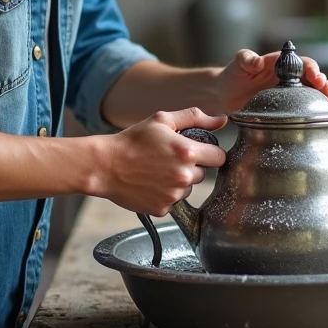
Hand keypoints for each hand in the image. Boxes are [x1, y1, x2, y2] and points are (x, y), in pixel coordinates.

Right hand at [94, 108, 227, 216]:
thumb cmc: (133, 140)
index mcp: (188, 153)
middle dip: (192, 167)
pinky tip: (151, 184)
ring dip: (179, 181)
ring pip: (188, 189)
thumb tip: (221, 120)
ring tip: (157, 171)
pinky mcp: (162, 209)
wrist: (105, 165)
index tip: (198, 151)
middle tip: (169, 159)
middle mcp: (184, 176)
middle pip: (203, 174)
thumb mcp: (162, 120)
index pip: (219, 157)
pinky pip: (173, 202)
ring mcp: (173, 195)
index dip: (210, 153)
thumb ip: (195, 118)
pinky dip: (165, 194)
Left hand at [215, 48, 327, 114]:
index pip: (300, 62)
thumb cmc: (232, 75)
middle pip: (310, 76)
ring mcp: (285, 90)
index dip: (311, 69)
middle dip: (322, 82)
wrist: (224, 93)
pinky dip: (311, 107)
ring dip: (321, 94)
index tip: (316, 77)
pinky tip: (319, 116)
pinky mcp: (283, 104)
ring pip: (309, 90)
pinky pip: (301, 104)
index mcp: (278, 63)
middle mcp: (285, 75)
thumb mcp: (238, 64)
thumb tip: (256, 61)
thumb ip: (245, 59)